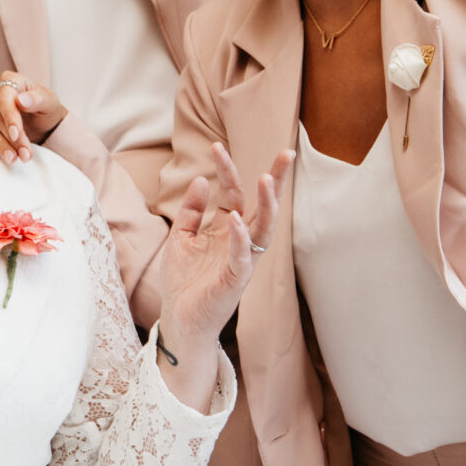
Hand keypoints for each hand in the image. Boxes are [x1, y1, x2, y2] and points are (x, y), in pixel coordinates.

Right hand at [0, 71, 64, 162]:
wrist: (43, 122)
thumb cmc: (46, 108)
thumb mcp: (49, 102)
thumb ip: (38, 99)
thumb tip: (21, 100)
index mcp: (11, 80)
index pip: (4, 98)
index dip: (10, 117)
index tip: (17, 134)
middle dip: (11, 138)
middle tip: (24, 154)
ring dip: (1, 145)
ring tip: (15, 159)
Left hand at [154, 143, 286, 371]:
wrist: (180, 320)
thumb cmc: (184, 281)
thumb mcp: (181, 237)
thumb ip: (192, 210)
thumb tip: (202, 180)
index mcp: (226, 229)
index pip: (234, 193)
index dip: (227, 170)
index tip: (216, 145)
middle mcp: (239, 242)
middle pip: (262, 206)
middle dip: (274, 180)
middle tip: (286, 152)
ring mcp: (241, 260)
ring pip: (262, 229)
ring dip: (266, 205)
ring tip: (266, 180)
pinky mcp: (235, 281)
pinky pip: (242, 257)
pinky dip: (240, 239)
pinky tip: (236, 220)